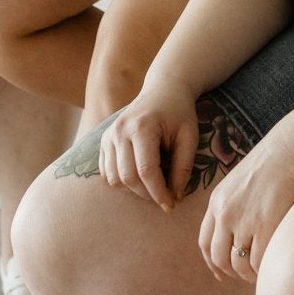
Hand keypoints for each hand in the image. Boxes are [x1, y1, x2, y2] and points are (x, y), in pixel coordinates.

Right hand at [99, 80, 200, 210]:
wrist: (164, 89)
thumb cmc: (180, 113)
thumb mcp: (189, 137)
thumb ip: (183, 167)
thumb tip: (176, 198)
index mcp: (141, 127)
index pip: (146, 170)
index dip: (158, 193)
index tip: (171, 205)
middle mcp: (119, 131)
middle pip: (128, 177)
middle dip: (147, 194)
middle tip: (165, 198)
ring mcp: (108, 135)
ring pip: (114, 178)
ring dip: (134, 190)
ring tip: (154, 186)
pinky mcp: (103, 141)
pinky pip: (106, 172)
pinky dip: (122, 181)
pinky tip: (140, 177)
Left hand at [198, 135, 293, 282]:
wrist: (291, 150)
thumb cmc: (274, 163)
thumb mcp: (241, 181)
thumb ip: (234, 204)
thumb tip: (239, 230)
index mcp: (217, 202)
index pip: (205, 242)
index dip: (212, 262)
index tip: (221, 273)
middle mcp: (225, 214)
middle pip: (218, 257)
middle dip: (231, 272)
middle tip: (246, 276)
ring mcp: (243, 221)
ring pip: (238, 264)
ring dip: (248, 274)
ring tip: (260, 273)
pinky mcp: (264, 226)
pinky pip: (257, 261)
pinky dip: (262, 270)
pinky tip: (270, 267)